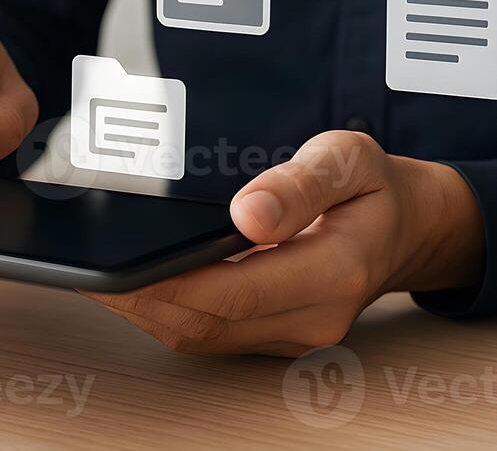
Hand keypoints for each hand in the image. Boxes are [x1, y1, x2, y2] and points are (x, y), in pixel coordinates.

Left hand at [83, 131, 484, 355]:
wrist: (407, 226)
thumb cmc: (374, 187)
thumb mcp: (348, 158)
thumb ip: (300, 184)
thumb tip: (248, 213)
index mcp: (335, 270)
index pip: (237, 290)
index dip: (172, 283)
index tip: (121, 268)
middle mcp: (315, 316)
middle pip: (209, 321)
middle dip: (143, 300)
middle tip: (89, 271)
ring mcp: (295, 335)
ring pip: (204, 336)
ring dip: (149, 312)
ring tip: (100, 277)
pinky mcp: (277, 337)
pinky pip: (213, 335)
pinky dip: (169, 313)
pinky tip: (138, 286)